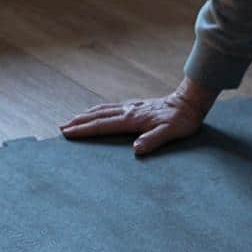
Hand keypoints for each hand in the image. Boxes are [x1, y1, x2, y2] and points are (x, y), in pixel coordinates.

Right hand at [59, 78, 219, 155]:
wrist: (190, 102)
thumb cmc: (182, 120)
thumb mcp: (171, 133)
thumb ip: (153, 140)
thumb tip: (136, 149)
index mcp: (133, 119)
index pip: (102, 125)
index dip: (84, 130)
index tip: (67, 132)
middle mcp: (128, 111)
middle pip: (97, 116)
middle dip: (78, 122)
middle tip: (61, 127)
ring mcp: (132, 107)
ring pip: (103, 110)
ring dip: (86, 115)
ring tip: (72, 120)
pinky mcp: (136, 106)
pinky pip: (111, 109)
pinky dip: (98, 111)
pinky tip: (98, 113)